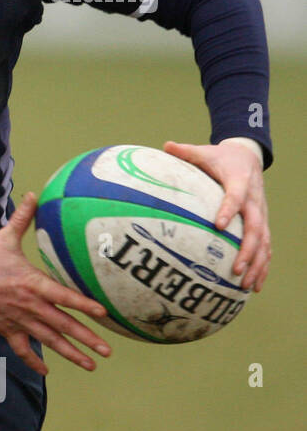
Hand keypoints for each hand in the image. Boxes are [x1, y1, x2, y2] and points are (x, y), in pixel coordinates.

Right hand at [0, 191, 110, 375]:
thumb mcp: (3, 238)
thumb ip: (22, 218)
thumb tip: (34, 194)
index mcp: (31, 284)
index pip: (63, 296)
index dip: (83, 305)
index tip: (103, 313)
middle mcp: (29, 306)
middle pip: (62, 325)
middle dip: (86, 338)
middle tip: (107, 350)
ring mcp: (18, 321)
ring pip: (48, 340)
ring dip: (71, 353)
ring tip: (92, 364)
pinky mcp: (6, 330)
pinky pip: (22, 349)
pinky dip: (33, 361)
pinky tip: (46, 371)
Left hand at [164, 139, 269, 291]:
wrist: (249, 157)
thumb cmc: (220, 157)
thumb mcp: (204, 151)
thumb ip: (185, 152)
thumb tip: (165, 145)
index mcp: (239, 181)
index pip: (235, 196)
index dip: (228, 210)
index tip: (218, 225)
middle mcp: (254, 200)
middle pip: (255, 227)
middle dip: (246, 250)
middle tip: (234, 270)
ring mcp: (260, 213)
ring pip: (264, 242)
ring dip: (256, 264)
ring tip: (246, 285)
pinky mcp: (262, 223)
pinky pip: (266, 247)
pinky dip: (263, 266)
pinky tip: (256, 285)